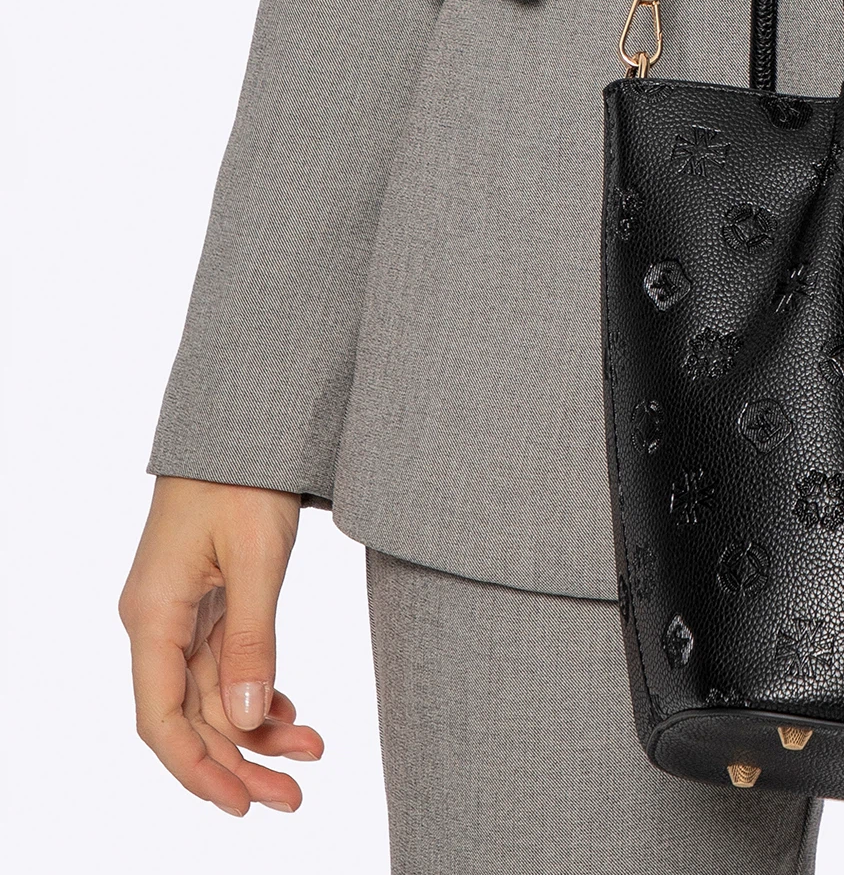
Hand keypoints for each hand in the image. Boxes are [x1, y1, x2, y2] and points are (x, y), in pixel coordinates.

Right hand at [120, 477, 321, 814]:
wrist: (245, 416)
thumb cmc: (244, 474)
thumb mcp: (255, 557)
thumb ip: (252, 642)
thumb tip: (249, 723)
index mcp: (153, 616)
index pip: (161, 720)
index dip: (199, 770)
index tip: (243, 804)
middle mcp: (158, 622)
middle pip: (190, 718)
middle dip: (240, 763)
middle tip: (296, 797)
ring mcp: (181, 612)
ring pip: (213, 695)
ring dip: (257, 729)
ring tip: (312, 753)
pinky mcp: (207, 599)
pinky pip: (224, 665)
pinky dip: (257, 692)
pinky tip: (289, 712)